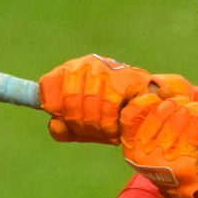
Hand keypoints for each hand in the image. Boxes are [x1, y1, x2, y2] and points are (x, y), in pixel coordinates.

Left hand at [39, 54, 193, 143]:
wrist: (149, 108)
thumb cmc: (112, 118)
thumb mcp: (82, 126)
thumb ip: (63, 128)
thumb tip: (55, 123)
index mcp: (71, 71)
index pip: (48, 86)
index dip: (54, 108)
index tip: (64, 120)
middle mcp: (87, 64)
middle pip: (68, 101)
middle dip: (79, 124)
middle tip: (93, 133)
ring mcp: (107, 68)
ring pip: (88, 105)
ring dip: (96, 127)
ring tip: (105, 133)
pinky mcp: (126, 78)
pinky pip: (108, 106)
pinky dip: (109, 125)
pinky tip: (114, 130)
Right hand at [121, 94, 197, 197]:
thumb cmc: (176, 173)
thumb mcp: (155, 152)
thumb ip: (152, 129)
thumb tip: (162, 92)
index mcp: (131, 148)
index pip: (134, 111)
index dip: (152, 100)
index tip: (169, 101)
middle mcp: (143, 153)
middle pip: (162, 109)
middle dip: (180, 104)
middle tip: (191, 110)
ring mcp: (163, 158)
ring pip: (181, 115)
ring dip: (197, 109)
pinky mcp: (186, 162)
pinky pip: (197, 124)